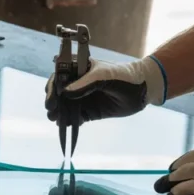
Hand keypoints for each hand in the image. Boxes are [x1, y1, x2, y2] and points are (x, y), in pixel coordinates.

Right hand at [44, 56, 167, 124]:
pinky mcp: (90, 112)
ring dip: (58, 113)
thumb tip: (65, 93)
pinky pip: (75, 118)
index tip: (51, 95)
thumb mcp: (104, 76)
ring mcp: (83, 98)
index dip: (52, 85)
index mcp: (80, 70)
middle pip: (59, 93)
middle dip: (53, 101)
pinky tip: (68, 124)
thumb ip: (85, 84)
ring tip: (55, 119)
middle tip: (51, 109)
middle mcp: (78, 84)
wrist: (143, 91)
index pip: (60, 75)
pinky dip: (70, 122)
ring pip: (65, 106)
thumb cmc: (124, 76)